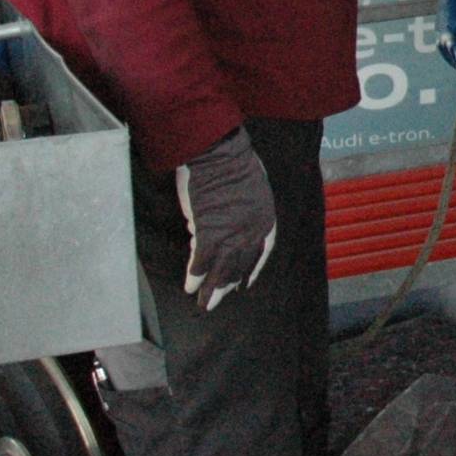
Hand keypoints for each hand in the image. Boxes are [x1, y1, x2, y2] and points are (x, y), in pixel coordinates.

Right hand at [176, 129, 276, 310]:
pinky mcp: (209, 232)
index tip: (245, 283)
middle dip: (228, 286)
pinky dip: (194, 275)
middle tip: (216, 302)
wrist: (219, 151)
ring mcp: (231, 233)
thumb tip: (225, 226)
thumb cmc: (233, 162)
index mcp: (266, 218)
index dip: (252, 269)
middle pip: (239, 266)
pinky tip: (189, 285)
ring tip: (203, 304)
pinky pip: (201, 261)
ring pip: (221, 270)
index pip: (262, 252)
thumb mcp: (252, 187)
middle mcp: (251, 230)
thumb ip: (245, 210)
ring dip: (211, 290)